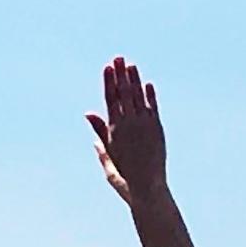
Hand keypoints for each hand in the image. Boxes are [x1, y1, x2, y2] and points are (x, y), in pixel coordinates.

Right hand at [86, 55, 165, 204]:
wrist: (147, 188)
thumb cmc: (124, 177)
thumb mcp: (108, 154)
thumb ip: (100, 132)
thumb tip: (89, 114)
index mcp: (114, 130)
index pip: (111, 99)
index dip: (109, 82)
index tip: (108, 67)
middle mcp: (129, 124)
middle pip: (124, 93)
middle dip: (121, 74)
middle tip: (119, 58)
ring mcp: (145, 126)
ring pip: (139, 97)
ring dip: (135, 80)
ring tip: (132, 66)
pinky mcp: (157, 131)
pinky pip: (153, 108)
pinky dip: (150, 96)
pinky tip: (147, 85)